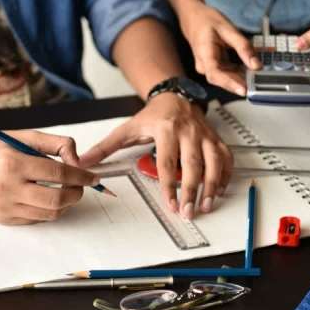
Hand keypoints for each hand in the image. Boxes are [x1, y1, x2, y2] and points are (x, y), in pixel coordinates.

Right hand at [0, 130, 99, 224]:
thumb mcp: (23, 136)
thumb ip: (55, 144)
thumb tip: (79, 162)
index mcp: (13, 163)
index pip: (58, 175)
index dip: (81, 177)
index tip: (93, 177)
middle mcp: (7, 188)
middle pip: (56, 200)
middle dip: (76, 193)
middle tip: (81, 186)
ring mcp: (3, 207)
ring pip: (49, 214)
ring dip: (64, 204)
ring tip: (65, 191)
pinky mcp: (2, 219)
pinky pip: (35, 219)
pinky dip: (47, 210)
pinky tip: (45, 196)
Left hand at [79, 92, 232, 219]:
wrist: (175, 96)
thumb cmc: (152, 116)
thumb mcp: (127, 128)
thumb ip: (106, 147)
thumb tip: (83, 160)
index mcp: (166, 129)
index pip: (167, 162)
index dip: (169, 186)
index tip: (171, 204)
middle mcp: (189, 132)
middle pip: (192, 166)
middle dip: (192, 191)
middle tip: (188, 212)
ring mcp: (205, 136)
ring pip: (214, 163)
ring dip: (212, 186)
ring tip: (206, 205)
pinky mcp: (216, 139)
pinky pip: (226, 158)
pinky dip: (225, 176)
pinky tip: (220, 190)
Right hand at [177, 0, 257, 95]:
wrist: (193, 17)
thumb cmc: (207, 20)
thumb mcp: (228, 29)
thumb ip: (243, 47)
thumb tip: (256, 65)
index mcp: (204, 54)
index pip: (215, 75)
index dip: (230, 84)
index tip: (244, 90)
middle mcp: (204, 65)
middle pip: (222, 79)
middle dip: (240, 83)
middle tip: (258, 84)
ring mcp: (208, 67)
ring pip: (226, 78)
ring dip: (241, 79)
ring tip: (257, 78)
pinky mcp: (214, 66)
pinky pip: (227, 73)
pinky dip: (239, 73)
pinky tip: (250, 71)